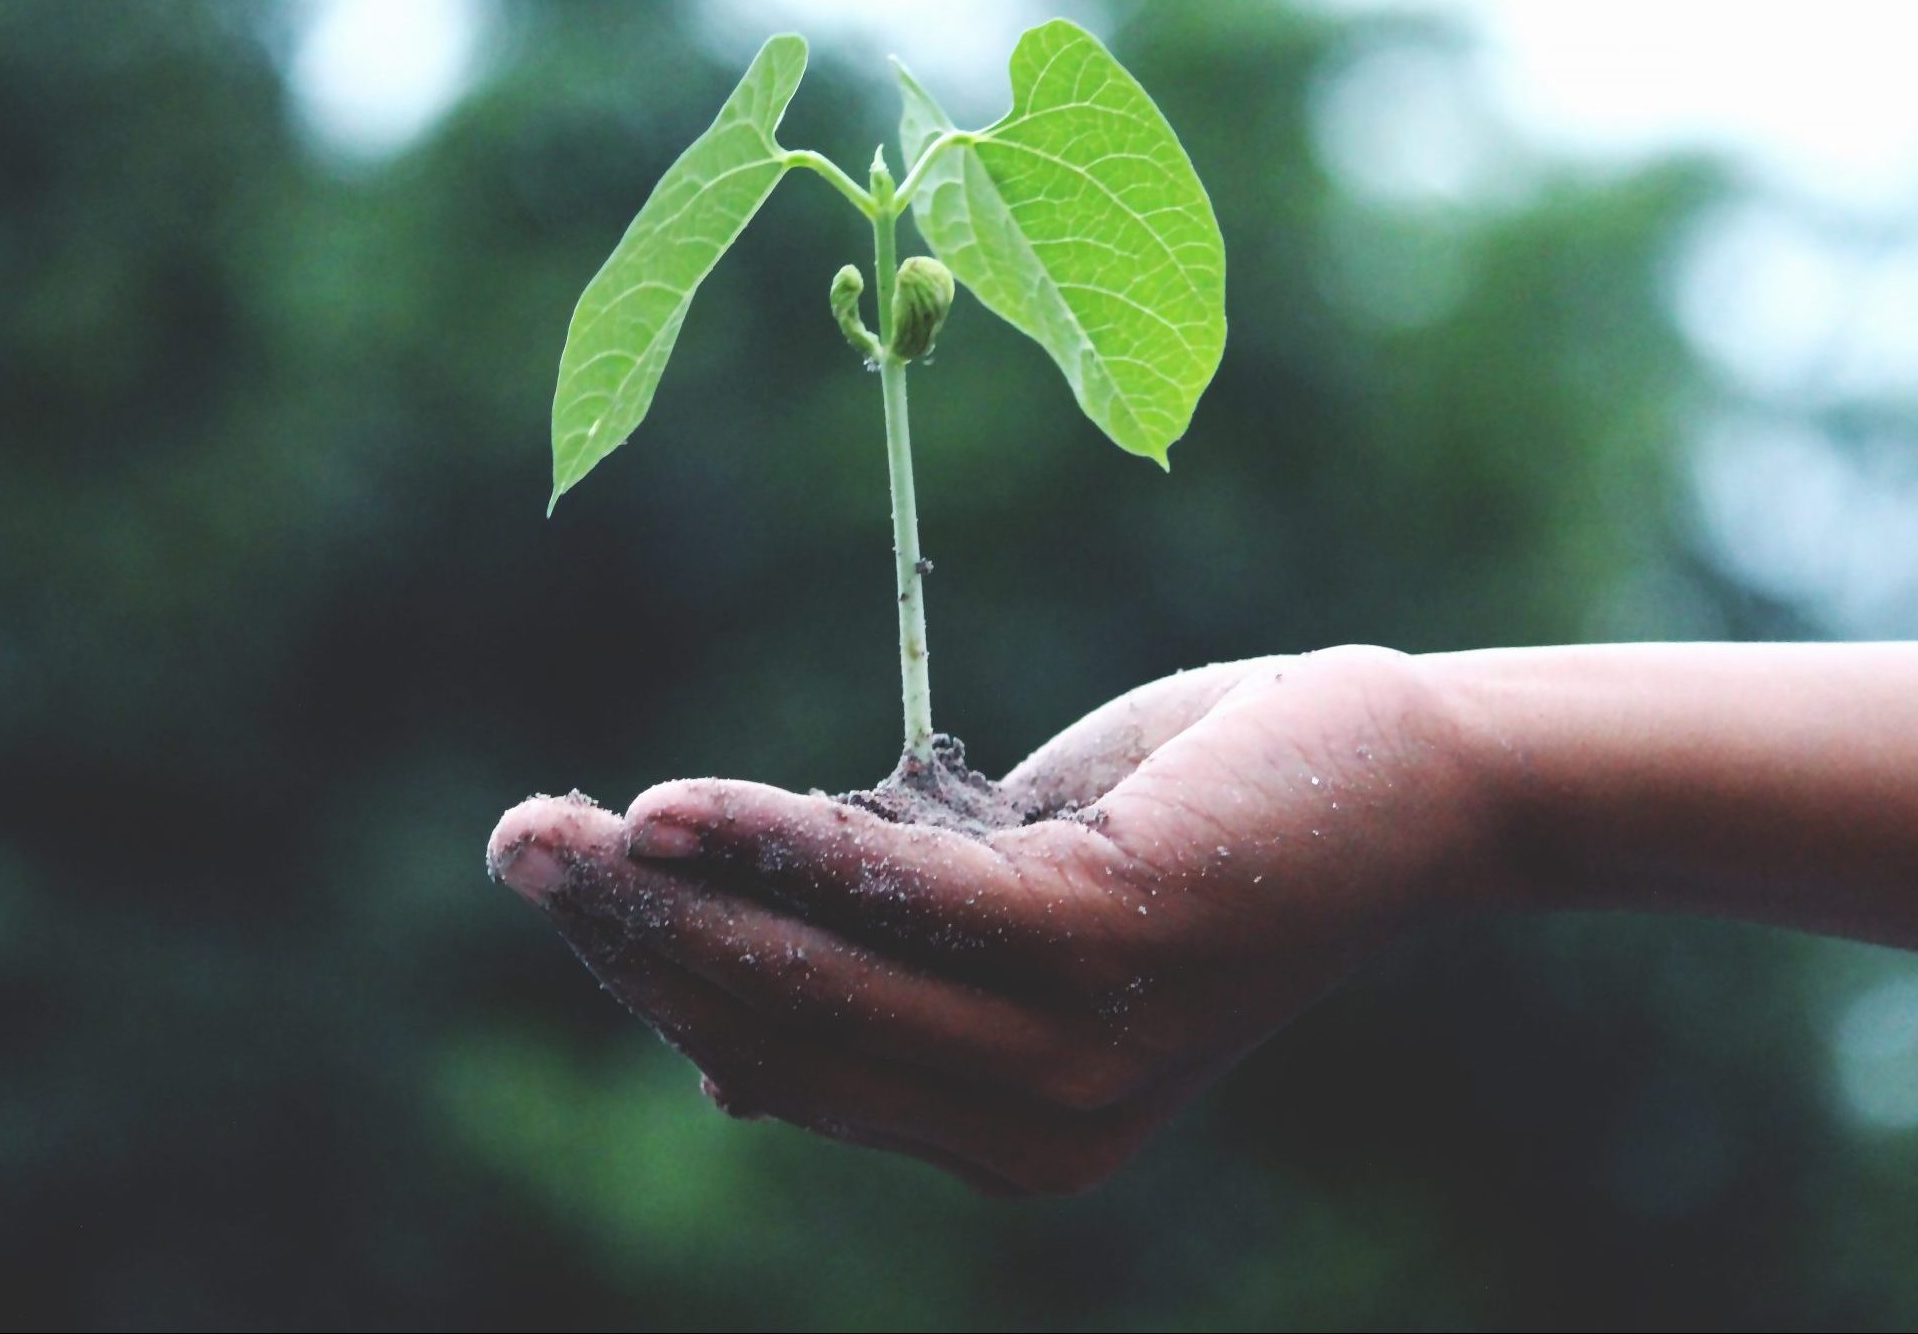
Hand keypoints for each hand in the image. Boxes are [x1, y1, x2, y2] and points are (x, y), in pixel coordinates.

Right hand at [486, 646, 1509, 1194]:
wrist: (1403, 780)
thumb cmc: (1197, 825)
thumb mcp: (1018, 911)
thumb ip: (890, 973)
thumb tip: (717, 1058)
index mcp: (1010, 1136)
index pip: (789, 1066)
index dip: (661, 982)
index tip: (569, 888)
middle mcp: (1039, 1131)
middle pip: (780, 1030)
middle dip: (630, 940)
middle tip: (515, 844)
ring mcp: (1076, 1053)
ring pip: (817, 975)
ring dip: (667, 896)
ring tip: (552, 829)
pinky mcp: (1105, 947)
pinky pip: (897, 896)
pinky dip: (775, 845)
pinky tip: (671, 809)